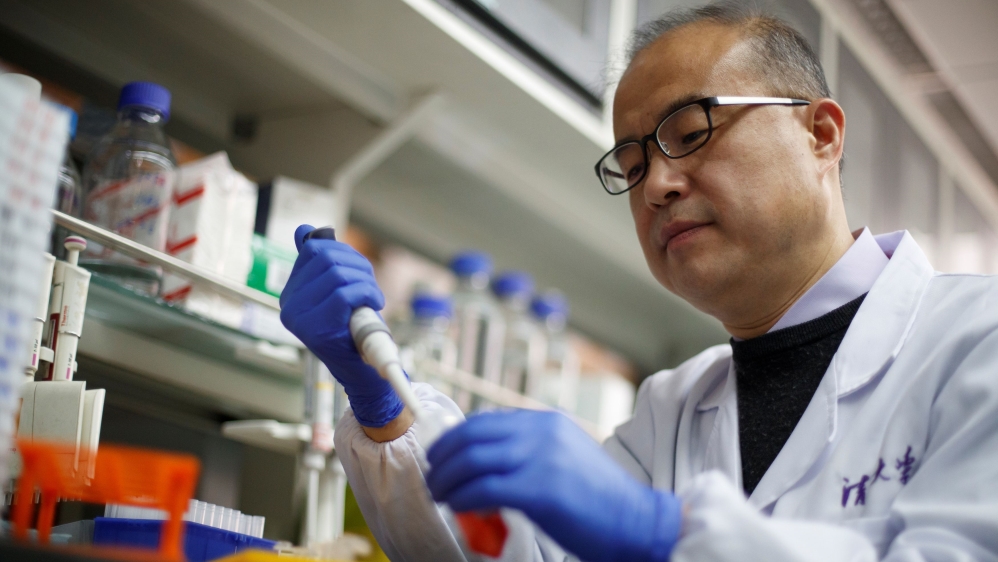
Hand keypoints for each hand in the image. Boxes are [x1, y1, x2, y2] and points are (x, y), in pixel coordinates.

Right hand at [279, 224, 402, 427]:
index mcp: (290, 292)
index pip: (313, 249)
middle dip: (358, 265)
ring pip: (338, 274)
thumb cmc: (352, 328)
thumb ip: (321, 264)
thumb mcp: (337, 291)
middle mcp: (288, 304)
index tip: (360, 269)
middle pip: (326, 258)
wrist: (362, 371)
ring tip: (373, 297)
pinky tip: (374, 305)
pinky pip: (345, 294)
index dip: (344, 251)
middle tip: (371, 284)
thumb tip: (303, 230)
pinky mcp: (315, 331)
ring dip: (366, 281)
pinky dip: (367, 294)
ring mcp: (299, 318)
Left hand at [426, 410, 681, 561]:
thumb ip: (528, 452)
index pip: (485, 422)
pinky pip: (482, 489)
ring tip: (439, 494)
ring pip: (471, 460)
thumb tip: (484, 464)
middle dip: (442, 458)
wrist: (636, 522)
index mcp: (546, 422)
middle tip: (432, 477)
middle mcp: (541, 433)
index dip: (454, 439)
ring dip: (445, 479)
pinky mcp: (539, 490)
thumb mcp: (564, 457)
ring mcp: (540, 459)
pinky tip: (458, 507)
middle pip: (471, 436)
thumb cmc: (600, 499)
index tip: (440, 457)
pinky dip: (462, 497)